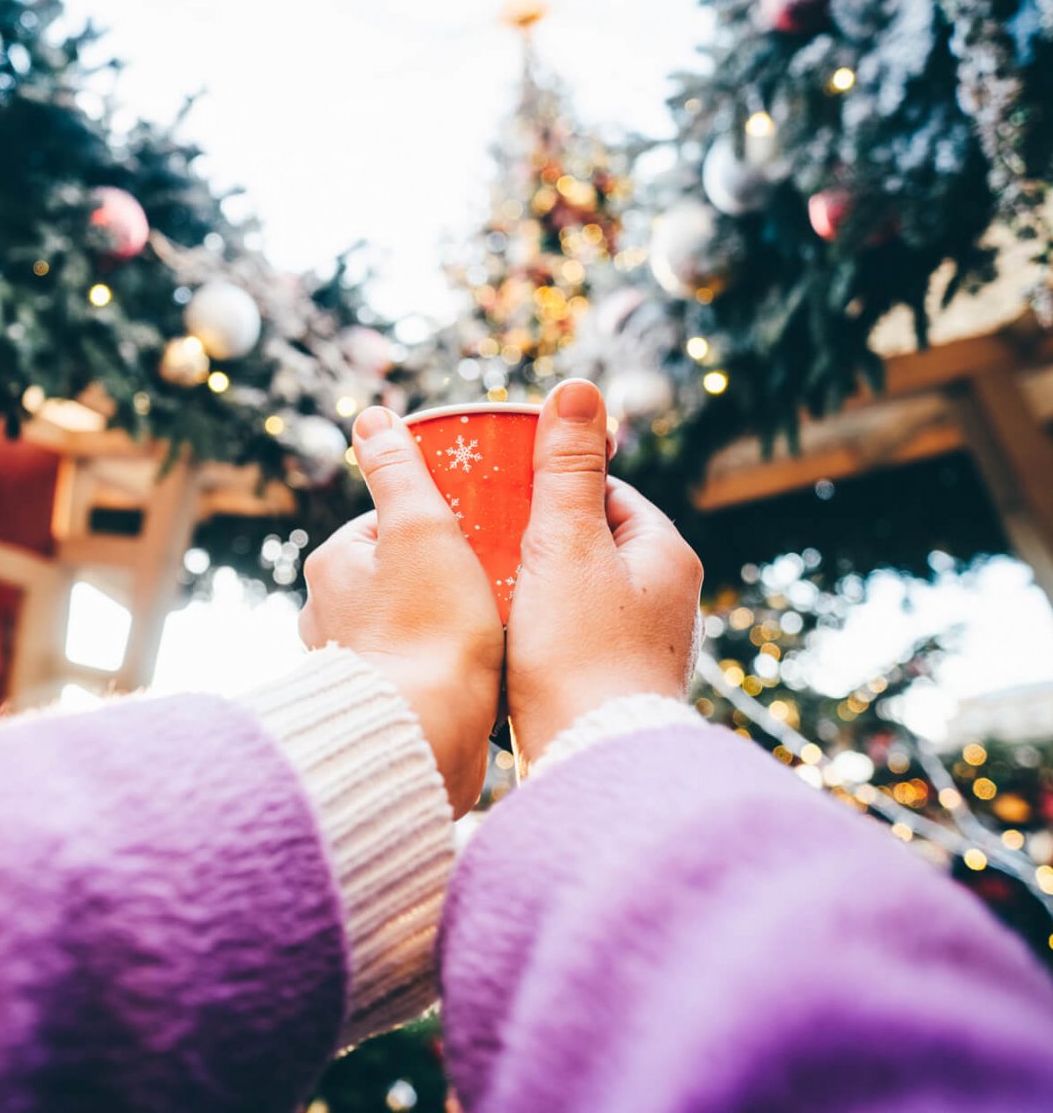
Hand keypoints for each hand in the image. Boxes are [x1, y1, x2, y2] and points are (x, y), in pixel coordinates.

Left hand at [299, 407, 503, 815]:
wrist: (424, 736)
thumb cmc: (427, 630)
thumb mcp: (421, 529)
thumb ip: (398, 472)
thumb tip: (372, 417)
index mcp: (332, 566)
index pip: (388, 523)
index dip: (439, 521)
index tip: (481, 531)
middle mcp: (326, 614)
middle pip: (399, 573)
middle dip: (445, 574)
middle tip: (497, 577)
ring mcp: (352, 664)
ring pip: (407, 622)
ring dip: (446, 622)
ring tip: (495, 625)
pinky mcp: (378, 706)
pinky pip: (416, 669)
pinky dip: (444, 665)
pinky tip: (482, 670)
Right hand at [507, 380, 703, 761]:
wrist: (591, 761)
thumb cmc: (579, 652)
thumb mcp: (566, 545)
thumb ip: (567, 469)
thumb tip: (579, 388)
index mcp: (666, 555)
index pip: (608, 492)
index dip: (554, 483)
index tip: (504, 487)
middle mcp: (667, 600)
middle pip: (592, 542)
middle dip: (538, 535)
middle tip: (482, 533)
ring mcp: (644, 646)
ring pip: (579, 591)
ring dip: (535, 585)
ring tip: (483, 584)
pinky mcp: (614, 686)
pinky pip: (572, 636)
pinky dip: (538, 628)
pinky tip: (499, 637)